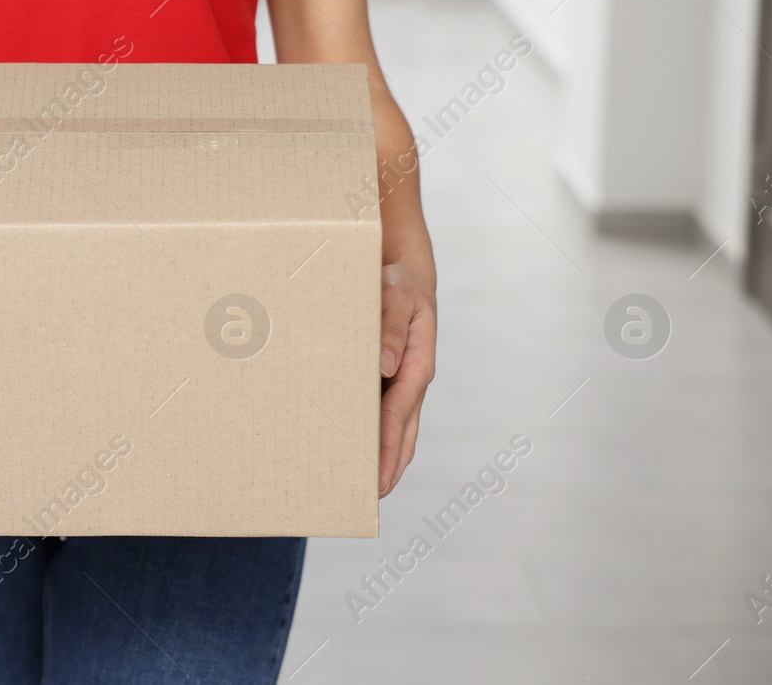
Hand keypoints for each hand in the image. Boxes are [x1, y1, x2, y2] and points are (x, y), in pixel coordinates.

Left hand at [378, 260, 435, 495]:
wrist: (405, 273)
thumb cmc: (399, 283)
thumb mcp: (396, 296)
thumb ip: (390, 326)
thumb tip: (387, 365)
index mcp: (416, 365)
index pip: (397, 415)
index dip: (387, 449)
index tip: (378, 480)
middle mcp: (412, 379)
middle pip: (402, 433)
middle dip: (389, 467)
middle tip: (368, 499)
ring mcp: (403, 382)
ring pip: (396, 428)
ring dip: (384, 457)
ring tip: (364, 487)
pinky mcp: (392, 378)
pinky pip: (384, 412)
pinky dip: (374, 433)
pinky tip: (355, 446)